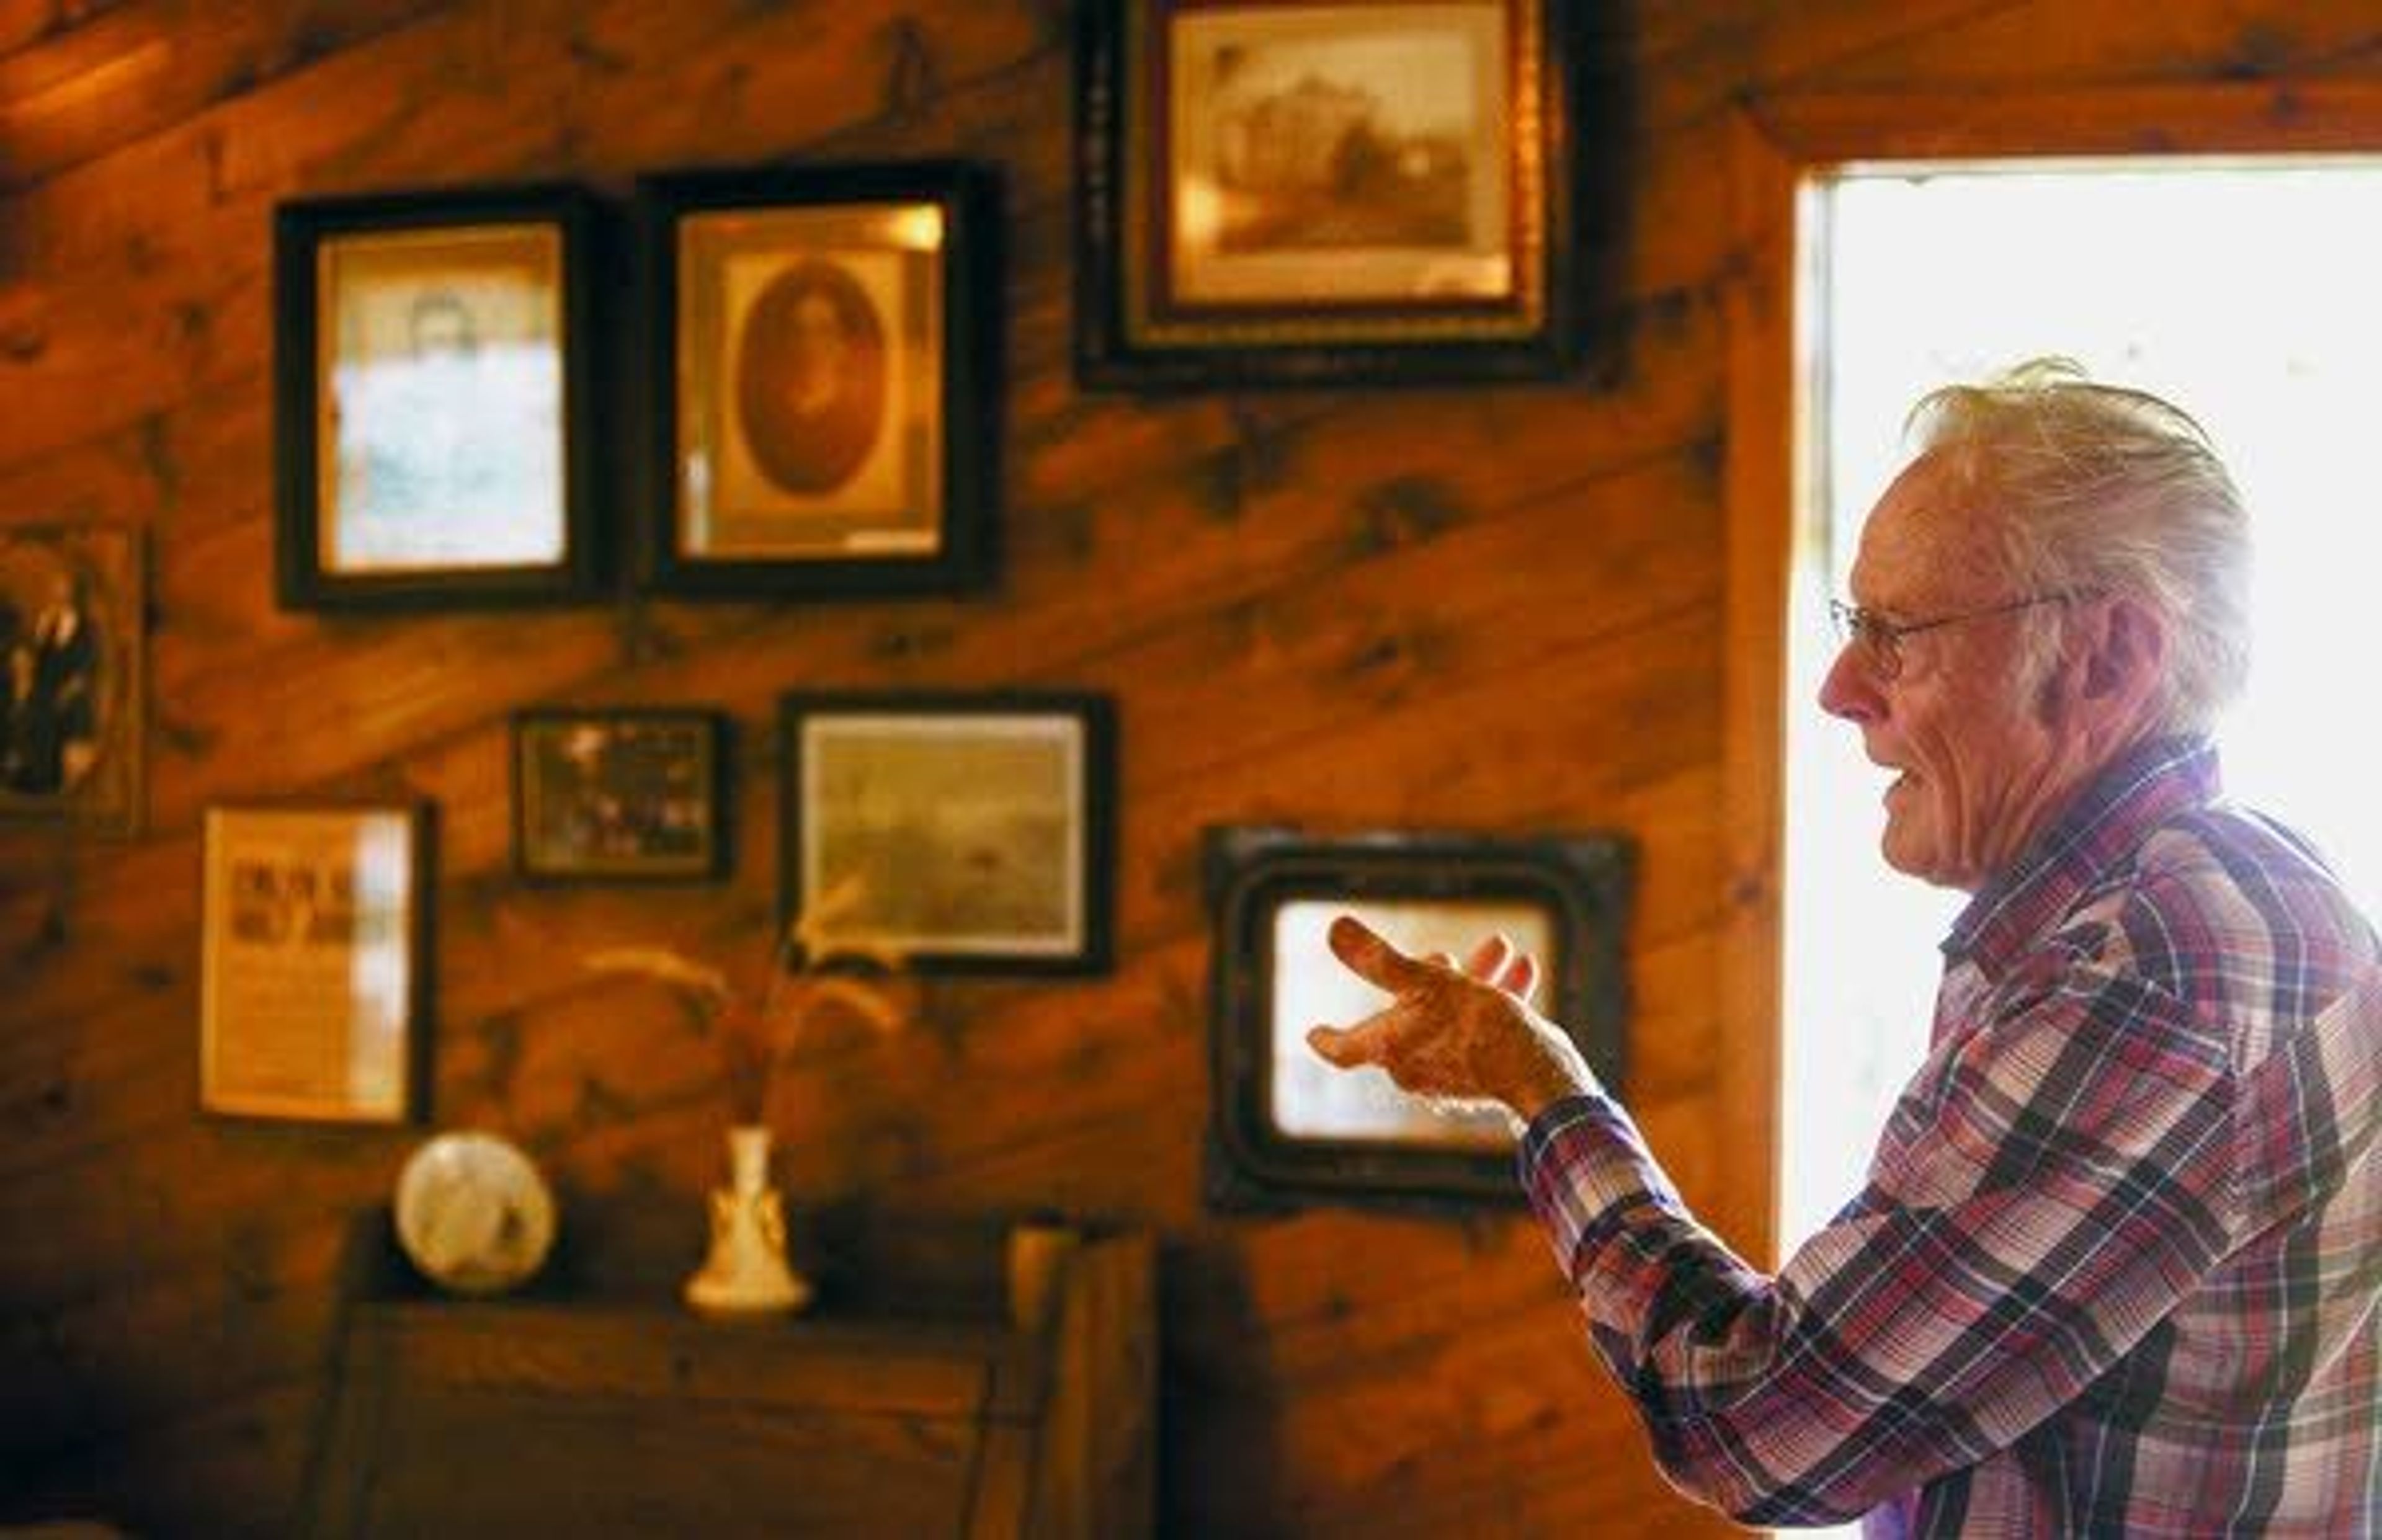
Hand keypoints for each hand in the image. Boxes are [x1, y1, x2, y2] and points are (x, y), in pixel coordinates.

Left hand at [1305, 914, 1601, 1123]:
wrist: (1539, 1074)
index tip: (1312, 1033)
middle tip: (1447, 956)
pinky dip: (1497, 999)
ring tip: (1502, 948)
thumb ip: (1378, 959)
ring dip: (1475, 979)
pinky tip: (1523, 969)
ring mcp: (1451, 1074)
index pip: (1344, 1049)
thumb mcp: (1426, 982)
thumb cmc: (1477, 1029)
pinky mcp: (1486, 1073)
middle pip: (1409, 1015)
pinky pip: (1482, 1030)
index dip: (1327, 1037)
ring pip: (1453, 1016)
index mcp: (1391, 1050)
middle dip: (1432, 976)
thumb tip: (1334, 930)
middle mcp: (1415, 1068)